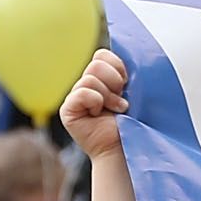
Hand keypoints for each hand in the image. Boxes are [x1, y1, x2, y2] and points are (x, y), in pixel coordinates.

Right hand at [59, 48, 128, 164]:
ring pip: (90, 79)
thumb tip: (129, 52)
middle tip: (121, 100)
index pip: (101, 55)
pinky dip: (95, 102)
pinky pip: (82, 93)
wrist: (126, 147)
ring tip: (114, 110)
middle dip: (114, 82)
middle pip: (96, 64)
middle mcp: (85, 85)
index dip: (117, 66)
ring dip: (108, 96)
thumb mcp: (133, 92)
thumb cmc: (133, 122)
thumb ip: (125, 73)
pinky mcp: (67, 110)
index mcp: (100, 78)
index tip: (127, 84)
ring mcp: (75, 97)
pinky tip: (98, 115)